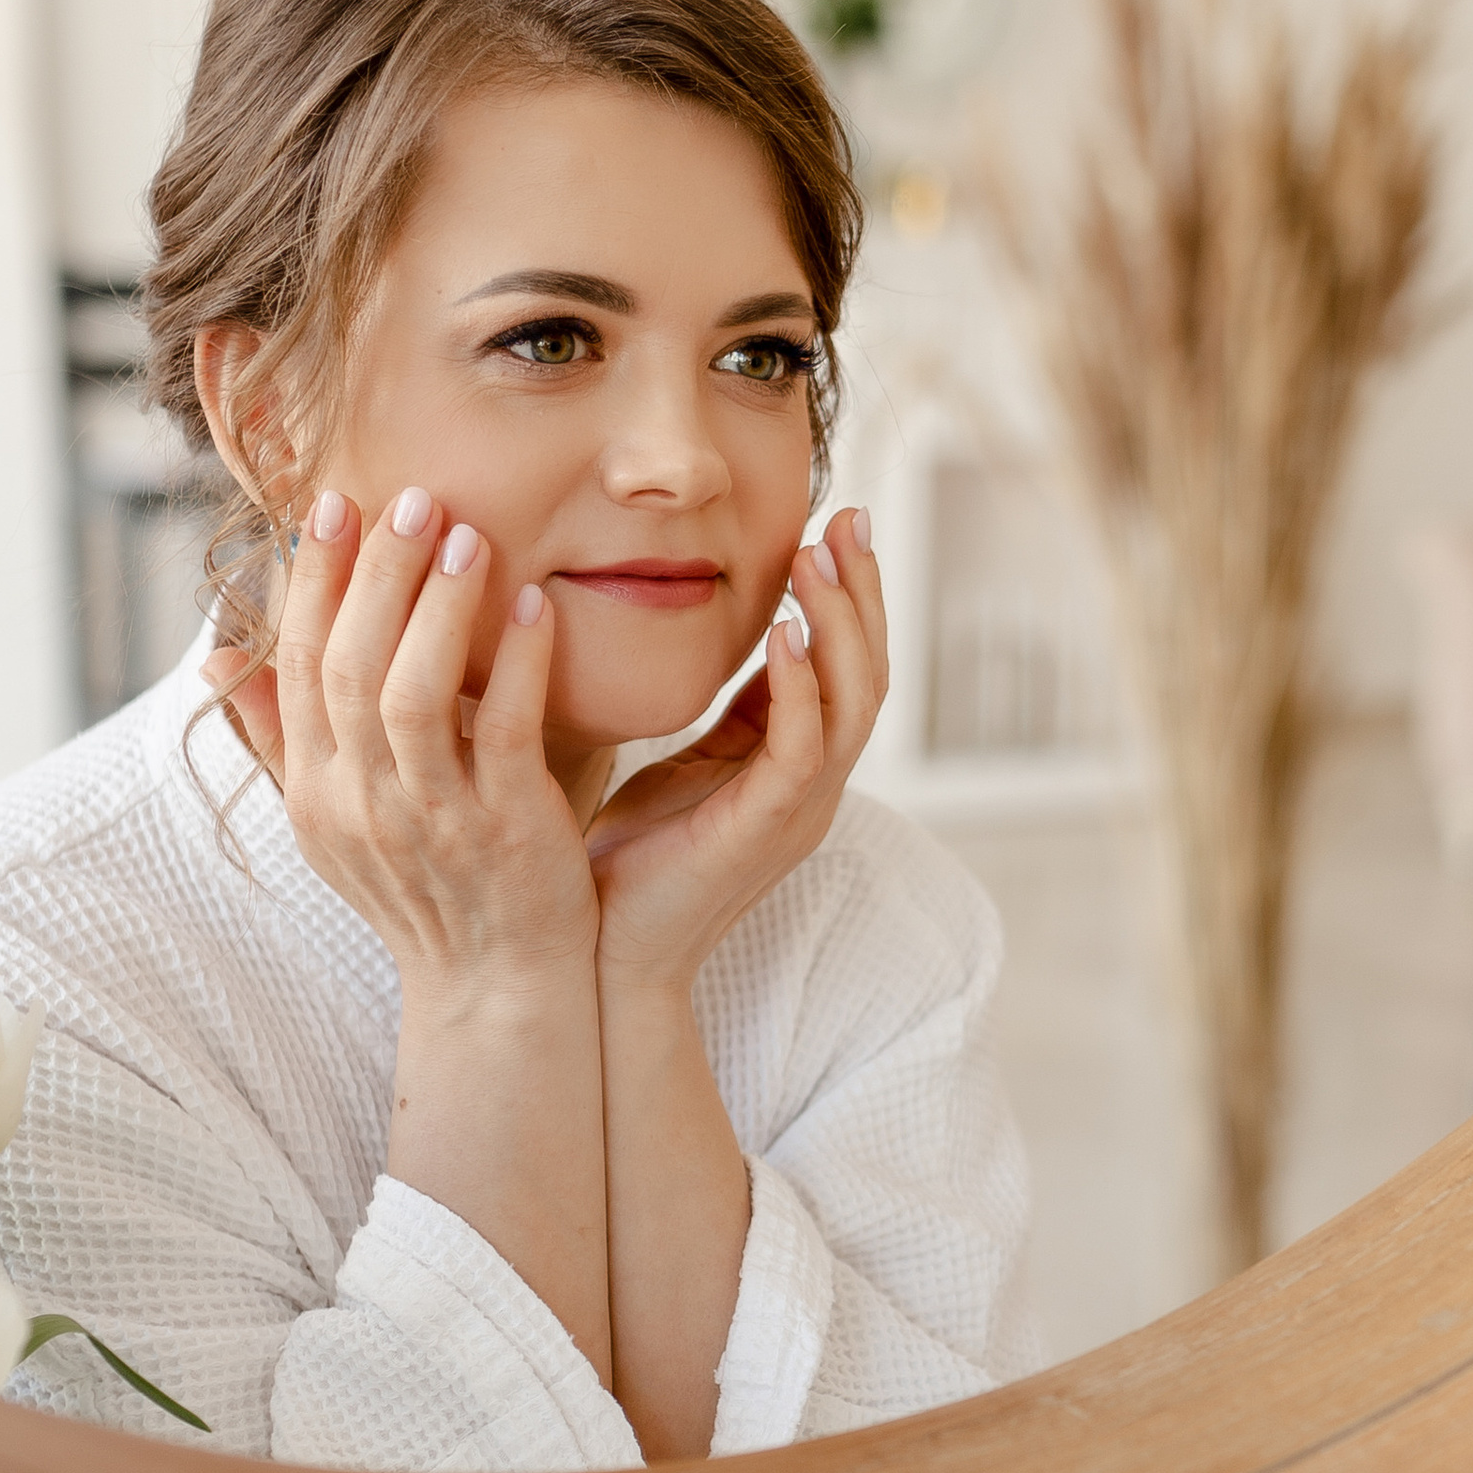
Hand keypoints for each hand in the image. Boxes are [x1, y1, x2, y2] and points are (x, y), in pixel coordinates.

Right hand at [209, 485, 597, 1010]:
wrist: (494, 990)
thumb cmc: (424, 896)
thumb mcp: (333, 824)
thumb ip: (280, 740)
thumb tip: (218, 659)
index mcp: (317, 793)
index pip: (299, 667)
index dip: (312, 584)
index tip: (332, 508)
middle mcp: (361, 804)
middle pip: (347, 669)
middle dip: (374, 575)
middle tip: (408, 499)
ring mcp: (431, 820)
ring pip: (412, 696)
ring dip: (438, 608)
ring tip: (466, 535)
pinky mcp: (504, 830)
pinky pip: (501, 731)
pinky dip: (516, 664)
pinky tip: (534, 607)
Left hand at [585, 506, 888, 993]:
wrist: (602, 954)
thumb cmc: (629, 863)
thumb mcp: (684, 765)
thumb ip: (724, 712)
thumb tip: (742, 638)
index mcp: (795, 770)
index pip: (846, 669)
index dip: (846, 597)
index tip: (830, 523)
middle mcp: (813, 789)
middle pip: (870, 676)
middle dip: (861, 594)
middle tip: (845, 518)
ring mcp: (799, 811)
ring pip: (854, 704)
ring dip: (840, 625)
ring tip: (818, 557)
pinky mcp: (767, 829)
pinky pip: (806, 748)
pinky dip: (803, 687)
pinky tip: (783, 634)